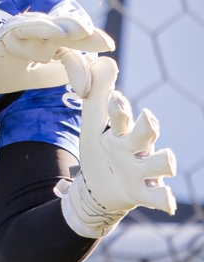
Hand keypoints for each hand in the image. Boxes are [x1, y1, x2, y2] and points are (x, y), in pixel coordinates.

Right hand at [0, 12, 114, 107]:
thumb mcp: (36, 76)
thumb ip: (59, 72)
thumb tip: (85, 70)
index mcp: (45, 40)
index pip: (72, 48)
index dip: (85, 62)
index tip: (100, 72)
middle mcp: (36, 31)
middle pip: (67, 32)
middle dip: (88, 37)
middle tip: (107, 43)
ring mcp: (21, 28)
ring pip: (50, 27)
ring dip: (68, 28)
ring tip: (85, 32)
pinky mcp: (6, 31)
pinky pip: (27, 29)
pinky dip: (43, 29)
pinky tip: (58, 33)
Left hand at [58, 55, 176, 238]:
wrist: (99, 189)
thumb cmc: (101, 150)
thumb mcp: (93, 126)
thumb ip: (95, 96)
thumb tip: (103, 60)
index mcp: (120, 132)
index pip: (121, 116)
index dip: (119, 107)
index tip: (114, 97)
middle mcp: (136, 149)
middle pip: (147, 134)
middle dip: (148, 126)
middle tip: (147, 119)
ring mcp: (142, 170)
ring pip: (161, 163)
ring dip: (165, 161)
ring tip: (168, 160)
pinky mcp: (144, 192)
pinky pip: (158, 196)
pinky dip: (164, 199)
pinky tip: (168, 202)